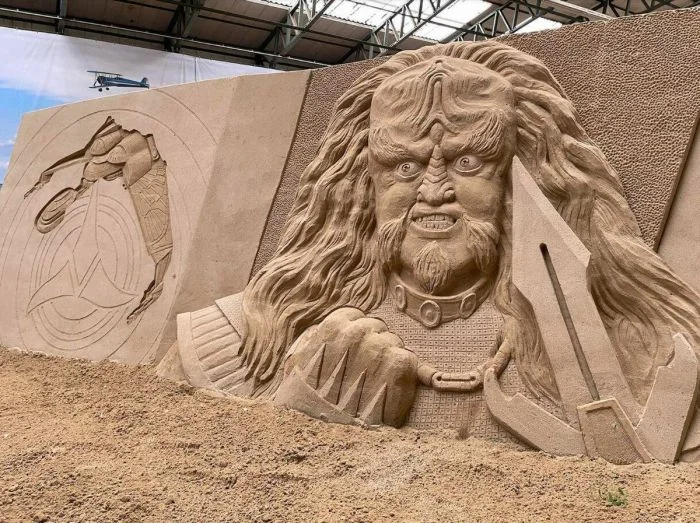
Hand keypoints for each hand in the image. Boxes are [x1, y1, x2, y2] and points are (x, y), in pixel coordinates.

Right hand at [277, 307, 418, 426]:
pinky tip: (413, 383)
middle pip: (376, 328)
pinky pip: (409, 359)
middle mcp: (357, 332)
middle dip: (372, 346)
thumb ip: (312, 342)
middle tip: (364, 373)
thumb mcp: (297, 365)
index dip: (354, 335)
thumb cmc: (304, 403)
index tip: (351, 352)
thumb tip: (322, 333)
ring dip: (388, 360)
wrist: (321, 439)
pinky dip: (413, 372)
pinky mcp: (399, 367)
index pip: (354, 317)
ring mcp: (380, 348)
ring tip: (376, 385)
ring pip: (393, 342)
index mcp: (332, 328)